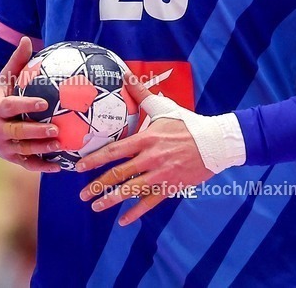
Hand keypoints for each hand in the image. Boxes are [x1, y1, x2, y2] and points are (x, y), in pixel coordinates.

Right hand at [0, 37, 61, 172]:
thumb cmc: (0, 98)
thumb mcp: (4, 80)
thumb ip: (16, 62)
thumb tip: (26, 39)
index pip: (11, 107)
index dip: (26, 106)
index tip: (44, 103)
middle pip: (18, 132)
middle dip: (36, 132)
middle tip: (56, 129)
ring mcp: (4, 146)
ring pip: (24, 150)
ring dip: (42, 149)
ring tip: (60, 145)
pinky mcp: (11, 159)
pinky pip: (28, 164)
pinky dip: (43, 166)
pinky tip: (60, 165)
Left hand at [76, 73, 212, 225]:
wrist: (216, 143)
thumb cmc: (188, 124)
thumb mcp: (164, 107)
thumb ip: (142, 94)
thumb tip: (126, 74)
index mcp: (147, 139)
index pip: (115, 151)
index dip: (95, 160)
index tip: (79, 167)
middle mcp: (151, 158)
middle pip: (119, 174)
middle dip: (98, 185)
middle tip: (82, 194)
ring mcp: (161, 174)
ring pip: (131, 190)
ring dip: (111, 200)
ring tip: (96, 207)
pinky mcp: (172, 186)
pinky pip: (150, 202)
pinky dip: (136, 212)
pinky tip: (123, 221)